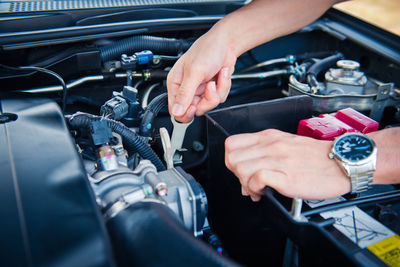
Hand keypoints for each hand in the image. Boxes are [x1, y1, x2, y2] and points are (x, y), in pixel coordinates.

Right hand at [167, 26, 236, 121]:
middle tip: (210, 86)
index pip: (175, 109)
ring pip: (208, 105)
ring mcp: (200, 90)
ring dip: (217, 91)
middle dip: (207, 99)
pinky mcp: (211, 90)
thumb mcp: (195, 72)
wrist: (227, 44)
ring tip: (216, 76)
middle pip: (194, 110)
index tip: (195, 106)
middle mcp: (187, 89)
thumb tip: (176, 111)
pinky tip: (221, 75)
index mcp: (176, 83)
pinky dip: (223, 87)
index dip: (185, 112)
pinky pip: (218, 98)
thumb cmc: (208, 50)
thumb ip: (185, 93)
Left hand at [225, 129, 350, 200]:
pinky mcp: (287, 177)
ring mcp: (279, 160)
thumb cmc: (317, 156)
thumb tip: (245, 176)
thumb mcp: (286, 144)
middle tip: (248, 182)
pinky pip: (257, 179)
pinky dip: (256, 189)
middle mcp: (271, 145)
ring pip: (241, 168)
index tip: (240, 170)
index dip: (231, 159)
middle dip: (235, 174)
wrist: (342, 162)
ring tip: (257, 189)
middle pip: (232, 158)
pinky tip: (264, 192)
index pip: (232, 143)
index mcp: (269, 137)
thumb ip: (264, 156)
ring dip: (245, 183)